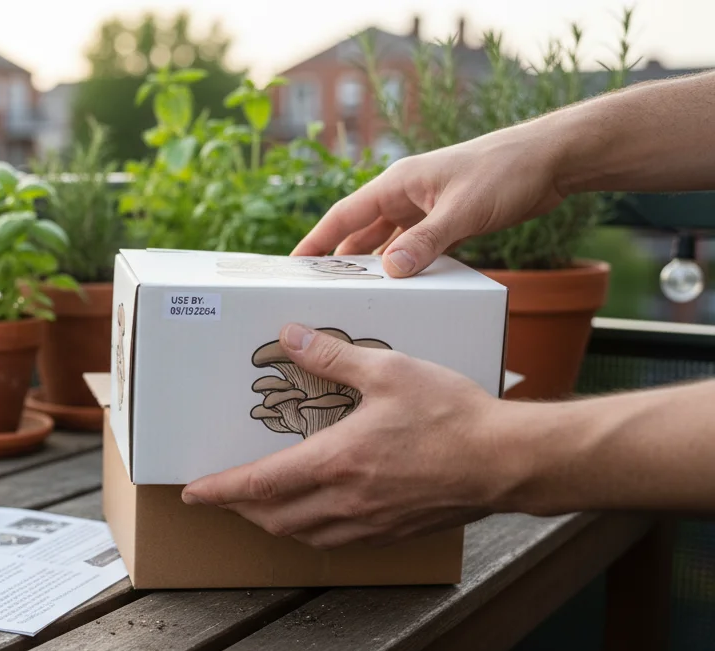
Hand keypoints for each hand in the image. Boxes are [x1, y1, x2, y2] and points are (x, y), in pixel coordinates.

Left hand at [182, 324, 522, 548]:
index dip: (218, 491)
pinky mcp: (393, 533)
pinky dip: (311, 531)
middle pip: (272, 518)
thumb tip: (289, 337)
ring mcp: (370, 524)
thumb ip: (333, 358)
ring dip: (273, 522)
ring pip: (302, 535)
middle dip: (239, 509)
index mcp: (335, 463)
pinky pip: (336, 542)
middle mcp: (345, 502)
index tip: (191, 493)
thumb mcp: (389, 372)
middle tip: (222, 495)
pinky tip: (316, 515)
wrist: (510, 462)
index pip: (258, 485)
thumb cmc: (454, 416)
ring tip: (260, 504)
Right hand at [291, 124, 568, 276]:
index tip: (293, 266)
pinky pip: (414, 246)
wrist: (551, 160)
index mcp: (397, 183)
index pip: (343, 215)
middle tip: (318, 290)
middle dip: (338, 259)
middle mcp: (405, 194)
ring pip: (387, 241)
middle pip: (360, 231)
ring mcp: (425, 207)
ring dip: (373, 266)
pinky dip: (404, 265)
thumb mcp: (462, 211)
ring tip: (353, 295)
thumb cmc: (505, 172)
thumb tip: (391, 271)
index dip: (316, 240)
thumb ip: (426, 242)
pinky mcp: (446, 219)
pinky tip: (400, 286)